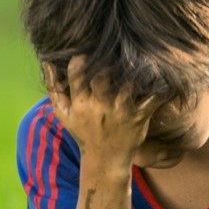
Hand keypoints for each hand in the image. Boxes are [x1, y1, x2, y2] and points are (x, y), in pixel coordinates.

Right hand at [46, 55, 158, 169]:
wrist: (105, 160)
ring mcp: (121, 111)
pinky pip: (152, 99)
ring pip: (129, 83)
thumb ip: (54, 88)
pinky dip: (159, 87)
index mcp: (80, 103)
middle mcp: (100, 106)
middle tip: (116, 48)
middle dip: (108, 60)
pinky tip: (161, 75)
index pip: (77, 75)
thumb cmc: (83, 132)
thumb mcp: (63, 114)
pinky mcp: (139, 117)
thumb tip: (47, 62)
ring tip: (139, 55)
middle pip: (103, 75)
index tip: (87, 52)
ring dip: (135, 68)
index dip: (81, 59)